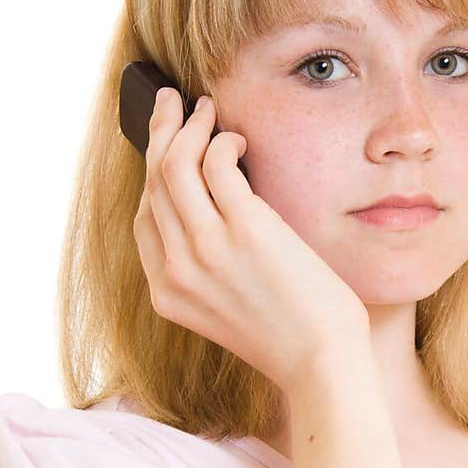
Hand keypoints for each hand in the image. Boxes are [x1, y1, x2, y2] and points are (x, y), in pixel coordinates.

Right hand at [133, 88, 370, 392]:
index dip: (153, 175)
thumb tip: (217, 207)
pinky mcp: (244, 230)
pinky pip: (216, 164)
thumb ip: (212, 269)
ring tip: (207, 108)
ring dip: (189, 127)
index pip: (144, 220)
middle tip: (172, 103)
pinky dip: (224, 142)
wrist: (322, 365)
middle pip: (153, 184)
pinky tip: (239, 141)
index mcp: (168, 295)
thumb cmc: (292, 338)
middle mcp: (177, 271)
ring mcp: (206, 250)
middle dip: (160, 134)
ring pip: (174, 166)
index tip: (166, 145)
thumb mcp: (233, 308)